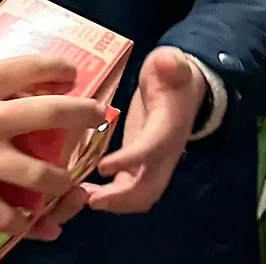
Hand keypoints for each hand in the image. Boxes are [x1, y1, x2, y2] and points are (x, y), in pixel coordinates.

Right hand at [0, 22, 106, 235]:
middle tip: (97, 120)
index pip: (32, 68)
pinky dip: (23, 223)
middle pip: (53, 116)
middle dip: (85, 117)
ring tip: (70, 185)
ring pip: (40, 174)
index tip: (71, 74)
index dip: (61, 69)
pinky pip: (5, 214)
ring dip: (62, 181)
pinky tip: (32, 225)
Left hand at [86, 47, 206, 213]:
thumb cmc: (170, 74)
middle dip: (121, 198)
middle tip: (89, 198)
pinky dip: (110, 197)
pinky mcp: (143, 164)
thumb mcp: (170, 62)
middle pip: (149, 186)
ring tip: (82, 199)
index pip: (152, 148)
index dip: (130, 160)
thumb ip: (171, 62)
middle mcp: (165, 151)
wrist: (183, 88)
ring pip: (141, 194)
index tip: (103, 167)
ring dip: (114, 203)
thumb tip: (167, 63)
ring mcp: (155, 162)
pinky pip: (130, 189)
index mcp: (169, 125)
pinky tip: (84, 193)